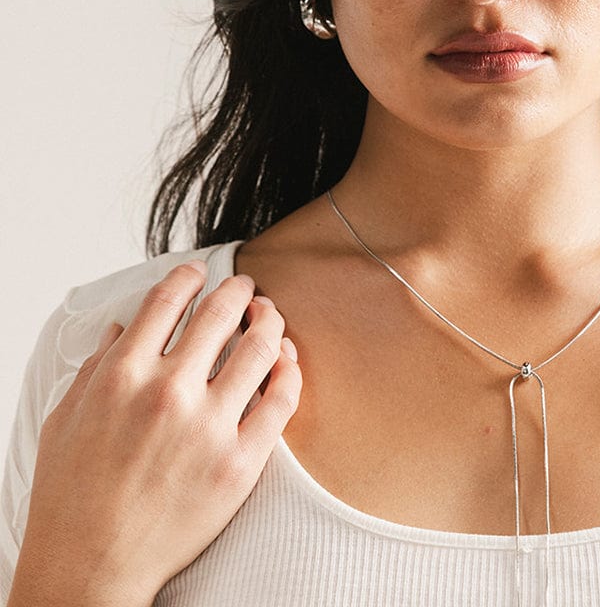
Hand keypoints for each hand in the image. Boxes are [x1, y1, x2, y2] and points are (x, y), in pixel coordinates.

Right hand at [11, 260, 301, 605]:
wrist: (89, 569)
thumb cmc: (70, 499)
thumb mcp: (66, 419)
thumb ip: (97, 366)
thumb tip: (122, 327)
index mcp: (123, 375)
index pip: (167, 300)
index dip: (189, 276)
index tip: (200, 272)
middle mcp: (169, 392)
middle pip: (221, 313)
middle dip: (238, 290)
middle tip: (245, 287)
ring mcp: (208, 427)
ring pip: (260, 346)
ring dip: (269, 319)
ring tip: (269, 315)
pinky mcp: (240, 463)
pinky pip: (282, 400)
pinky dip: (290, 369)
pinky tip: (287, 358)